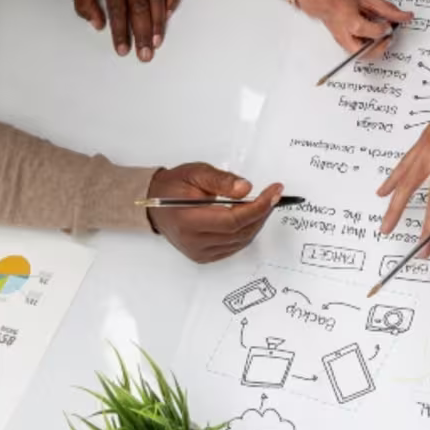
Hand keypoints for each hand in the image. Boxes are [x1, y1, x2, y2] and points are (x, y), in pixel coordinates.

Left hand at [70, 0, 181, 61]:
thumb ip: (84, 3)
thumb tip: (98, 25)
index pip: (117, 11)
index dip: (120, 33)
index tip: (123, 50)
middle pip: (140, 9)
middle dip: (143, 35)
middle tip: (145, 55)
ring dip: (158, 23)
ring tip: (158, 41)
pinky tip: (168, 14)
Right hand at [146, 164, 283, 262]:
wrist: (155, 204)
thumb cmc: (174, 187)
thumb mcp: (196, 172)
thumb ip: (221, 180)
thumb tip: (246, 188)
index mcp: (189, 221)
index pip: (234, 220)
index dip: (259, 206)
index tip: (274, 192)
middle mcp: (194, 241)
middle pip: (240, 232)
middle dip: (262, 212)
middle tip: (273, 195)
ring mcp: (198, 252)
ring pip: (240, 241)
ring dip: (256, 222)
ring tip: (263, 203)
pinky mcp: (203, 256)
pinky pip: (233, 247)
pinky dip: (245, 232)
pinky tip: (248, 217)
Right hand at [297, 0, 410, 52]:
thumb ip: (386, 9)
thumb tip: (404, 16)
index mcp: (349, 19)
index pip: (371, 32)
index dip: (385, 29)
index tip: (391, 23)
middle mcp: (344, 34)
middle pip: (365, 52)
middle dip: (381, 47)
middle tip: (388, 35)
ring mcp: (342, 41)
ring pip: (362, 55)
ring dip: (375, 49)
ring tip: (381, 36)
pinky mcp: (343, 44)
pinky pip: (358, 52)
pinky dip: (368, 47)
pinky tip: (372, 36)